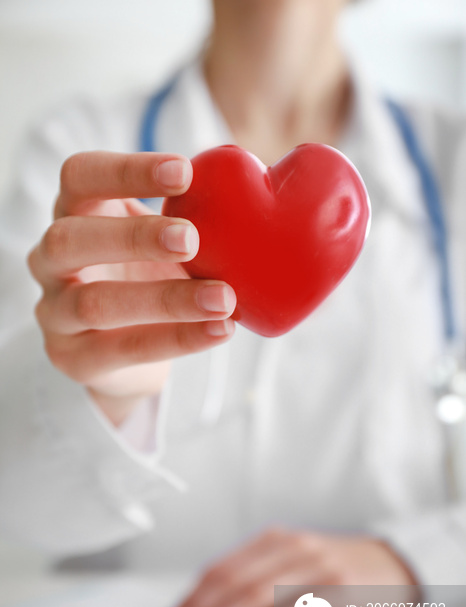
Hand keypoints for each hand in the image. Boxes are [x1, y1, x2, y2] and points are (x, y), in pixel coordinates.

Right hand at [28, 151, 235, 423]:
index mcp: (74, 214)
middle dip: (133, 237)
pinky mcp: (73, 358)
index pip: (79, 177)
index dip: (125, 171)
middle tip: (192, 240)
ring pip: (96, 304)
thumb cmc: (147, 275)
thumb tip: (268, 188)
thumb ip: (191, 216)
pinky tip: (221, 330)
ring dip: (164, 299)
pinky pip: (122, 350)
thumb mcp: (160, 241)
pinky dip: (176, 340)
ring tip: (223, 298)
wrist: (123, 350)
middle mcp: (50, 260)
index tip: (185, 172)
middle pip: (71, 239)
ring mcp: (55, 312)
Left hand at [159, 527, 417, 606]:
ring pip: (256, 594)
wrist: (390, 566)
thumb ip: (257, 577)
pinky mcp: (338, 588)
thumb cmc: (335, 568)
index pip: (221, 569)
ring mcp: (315, 566)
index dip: (192, 597)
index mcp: (274, 540)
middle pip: (233, 581)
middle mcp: (291, 548)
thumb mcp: (292, 563)